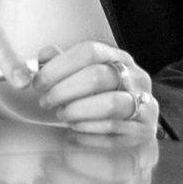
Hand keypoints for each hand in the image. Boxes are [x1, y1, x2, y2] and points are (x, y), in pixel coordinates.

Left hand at [28, 41, 157, 137]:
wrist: (136, 129)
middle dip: (63, 90)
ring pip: (109, 104)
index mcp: (119, 58)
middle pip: (97, 76)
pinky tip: (74, 132)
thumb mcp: (87, 77)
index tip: (39, 82)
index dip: (59, 66)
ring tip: (62, 116)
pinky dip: (88, 132)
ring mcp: (143, 104)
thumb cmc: (105, 100)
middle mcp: (136, 78)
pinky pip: (114, 130)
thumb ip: (64, 65)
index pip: (89, 51)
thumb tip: (42, 57)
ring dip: (78, 111)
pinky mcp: (142, 132)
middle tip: (46, 102)